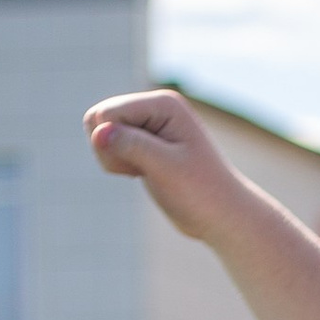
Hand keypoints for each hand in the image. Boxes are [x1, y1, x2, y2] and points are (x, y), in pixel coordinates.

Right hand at [84, 87, 246, 242]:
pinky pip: (107, 146)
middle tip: (142, 170)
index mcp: (162, 104)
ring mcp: (146, 124)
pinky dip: (117, 164)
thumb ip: (131, 146)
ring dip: (113, 159)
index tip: (146, 164)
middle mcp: (153, 108)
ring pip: (98, 133)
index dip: (113, 143)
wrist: (222, 216)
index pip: (108, 113)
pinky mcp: (141, 143)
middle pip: (97, 119)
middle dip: (110, 149)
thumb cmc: (201, 192)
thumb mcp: (166, 169)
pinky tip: (143, 174)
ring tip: (145, 172)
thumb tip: (98, 132)